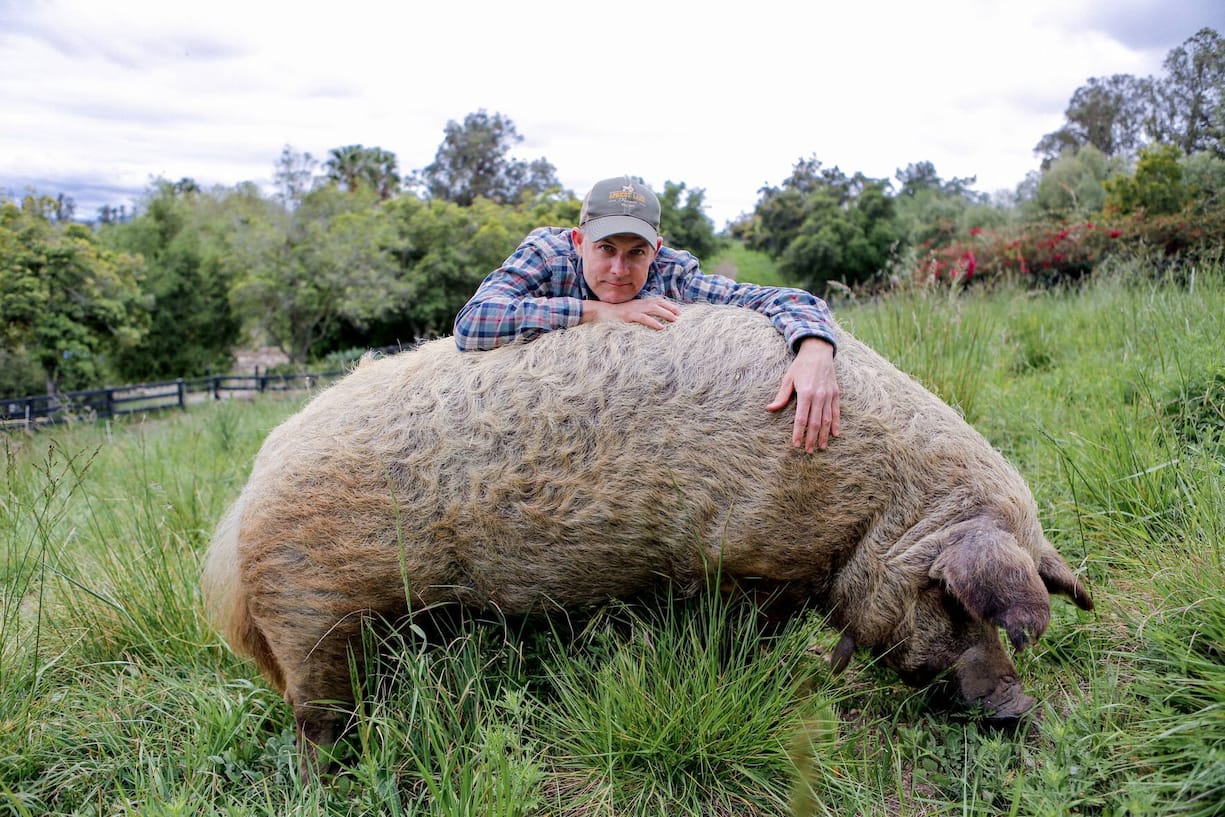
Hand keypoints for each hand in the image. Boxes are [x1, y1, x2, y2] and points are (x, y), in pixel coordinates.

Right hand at [581, 297, 680, 329]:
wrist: (601, 312)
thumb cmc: (616, 314)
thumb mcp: (630, 311)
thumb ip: (640, 312)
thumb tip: (651, 319)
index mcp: (640, 302)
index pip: (657, 300)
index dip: (668, 305)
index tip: (678, 311)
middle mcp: (639, 304)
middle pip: (658, 303)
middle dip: (670, 308)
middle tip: (680, 316)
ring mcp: (634, 309)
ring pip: (653, 309)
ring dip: (666, 314)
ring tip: (675, 320)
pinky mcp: (629, 316)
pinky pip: (644, 318)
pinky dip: (653, 322)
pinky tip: (661, 327)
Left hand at [767, 337, 839, 451]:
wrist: (818, 352)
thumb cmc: (800, 366)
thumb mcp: (788, 379)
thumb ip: (781, 396)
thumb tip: (770, 409)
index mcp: (806, 393)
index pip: (801, 419)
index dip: (798, 433)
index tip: (796, 445)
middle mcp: (819, 396)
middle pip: (815, 422)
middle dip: (811, 438)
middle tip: (807, 451)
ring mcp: (829, 395)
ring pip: (827, 420)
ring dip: (824, 435)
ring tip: (820, 447)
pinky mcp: (836, 394)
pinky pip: (836, 412)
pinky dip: (836, 424)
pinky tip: (835, 434)